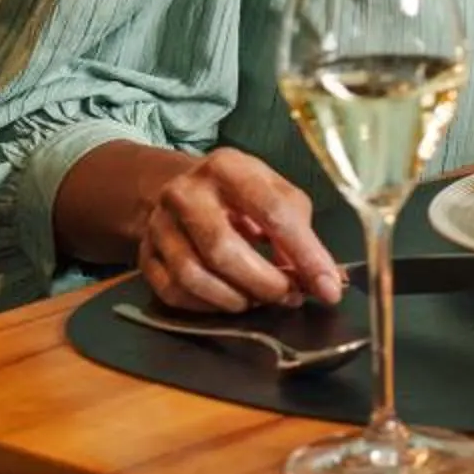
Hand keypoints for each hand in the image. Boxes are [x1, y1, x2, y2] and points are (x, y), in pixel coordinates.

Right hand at [136, 147, 343, 312]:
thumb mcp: (275, 194)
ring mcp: (159, 224)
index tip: (328, 286)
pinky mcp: (145, 255)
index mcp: (228, 166)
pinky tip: (229, 301)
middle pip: (223, 249)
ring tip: (260, 300)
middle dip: (264, 282)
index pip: (272, 212)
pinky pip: (174, 293)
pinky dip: (207, 307)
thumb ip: (300, 232)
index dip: (304, 253)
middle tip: (290, 297)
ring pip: (193, 276)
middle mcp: (185, 192)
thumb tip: (328, 280)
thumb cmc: (241, 195)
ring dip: (235, 299)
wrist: (183, 191)